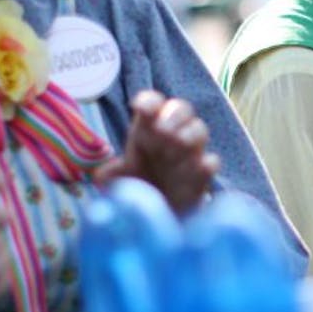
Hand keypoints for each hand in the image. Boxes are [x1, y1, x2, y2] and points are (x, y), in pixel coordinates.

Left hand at [95, 90, 219, 213]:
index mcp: (149, 129)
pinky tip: (199, 167)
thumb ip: (111, 174)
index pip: (153, 103)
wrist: (163, 210)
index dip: (149, 101)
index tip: (140, 107)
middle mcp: (172, 135)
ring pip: (199, 129)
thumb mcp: (122, 178)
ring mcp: (190, 153)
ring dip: (189, 134)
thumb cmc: (143, 183)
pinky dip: (207, 162)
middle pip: (181, 108)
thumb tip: (101, 176)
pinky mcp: (202, 174)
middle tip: (162, 130)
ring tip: (177, 146)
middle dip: (173, 115)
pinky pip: (211, 161)